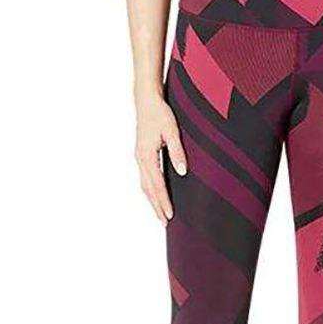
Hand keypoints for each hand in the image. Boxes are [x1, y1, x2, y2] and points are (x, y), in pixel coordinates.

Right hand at [135, 97, 187, 225]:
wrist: (146, 100)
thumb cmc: (160, 113)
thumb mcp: (172, 131)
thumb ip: (177, 152)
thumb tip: (183, 172)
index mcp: (147, 155)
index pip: (157, 185)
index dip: (164, 201)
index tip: (170, 215)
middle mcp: (140, 159)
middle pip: (148, 190)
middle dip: (157, 207)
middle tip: (165, 223)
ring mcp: (139, 158)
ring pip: (145, 185)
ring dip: (152, 201)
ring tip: (160, 214)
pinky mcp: (141, 155)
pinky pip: (145, 178)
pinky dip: (150, 191)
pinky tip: (156, 196)